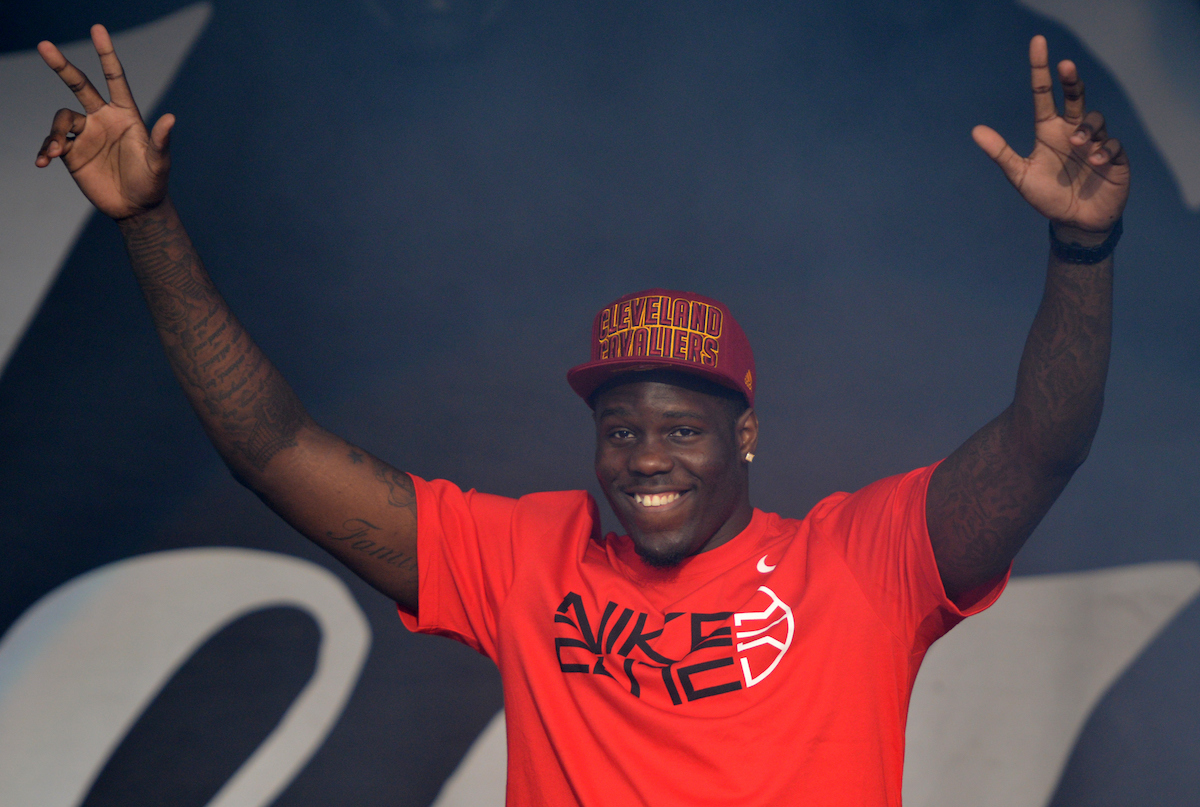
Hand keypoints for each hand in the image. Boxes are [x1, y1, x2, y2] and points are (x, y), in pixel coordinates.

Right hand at [35, 24, 173, 220]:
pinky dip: (44, 150)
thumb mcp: (159, 162)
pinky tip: (43, 162)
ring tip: (54, 153)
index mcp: (125, 114)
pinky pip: (51, 144)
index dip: (106, 54)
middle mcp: (102, 119)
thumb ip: (162, 140)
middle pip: (79, 85)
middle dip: (61, 66)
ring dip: (53, 134)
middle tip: (43, 45)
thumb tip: (171, 117)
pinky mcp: (72, 153)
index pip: (114, 78)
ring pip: (61, 119)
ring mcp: (85, 135)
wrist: (136, 208)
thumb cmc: (152, 183)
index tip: (97, 29)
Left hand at [973, 35, 1128, 237]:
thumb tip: (975, 131)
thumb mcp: (1019, 175)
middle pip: (1075, 96)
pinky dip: (1105, 149)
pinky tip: (1097, 160)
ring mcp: (1096, 143)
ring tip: (1078, 144)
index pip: (1044, 94)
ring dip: (1087, 129)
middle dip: (1071, 80)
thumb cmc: (1047, 196)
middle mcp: (1072, 131)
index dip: (1041, 70)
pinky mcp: (1115, 158)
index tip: (1038, 43)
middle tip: (1065, 66)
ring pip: (1095, 120)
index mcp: (1049, 131)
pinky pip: (1114, 145)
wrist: (1074, 223)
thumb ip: (1000, 153)